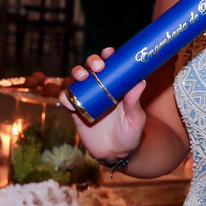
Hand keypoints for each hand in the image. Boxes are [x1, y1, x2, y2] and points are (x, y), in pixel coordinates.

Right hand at [59, 47, 147, 161]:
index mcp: (115, 85)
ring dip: (77, 73)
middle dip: (91, 62)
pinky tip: (69, 99)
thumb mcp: (135, 118)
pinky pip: (66, 100)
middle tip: (97, 67)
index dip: (107, 55)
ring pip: (76, 79)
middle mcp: (99, 88)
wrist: (115, 153)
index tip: (109, 52)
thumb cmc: (130, 134)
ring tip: (82, 77)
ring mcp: (86, 98)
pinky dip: (65, 97)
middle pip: (91, 68)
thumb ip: (135, 102)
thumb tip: (141, 82)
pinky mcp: (75, 111)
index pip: (110, 65)